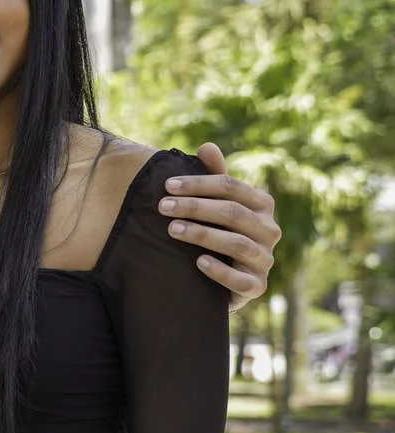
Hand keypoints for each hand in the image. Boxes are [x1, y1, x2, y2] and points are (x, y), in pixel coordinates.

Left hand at [159, 142, 277, 311]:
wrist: (224, 279)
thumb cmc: (219, 231)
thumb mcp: (217, 203)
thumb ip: (214, 177)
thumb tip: (207, 146)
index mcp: (262, 204)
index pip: (231, 187)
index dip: (199, 184)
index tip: (167, 185)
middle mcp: (270, 230)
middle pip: (233, 213)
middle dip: (195, 207)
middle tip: (162, 207)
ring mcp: (265, 259)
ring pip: (237, 244)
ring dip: (203, 235)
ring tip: (172, 230)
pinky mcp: (257, 286)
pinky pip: (242, 280)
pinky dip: (220, 271)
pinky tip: (198, 262)